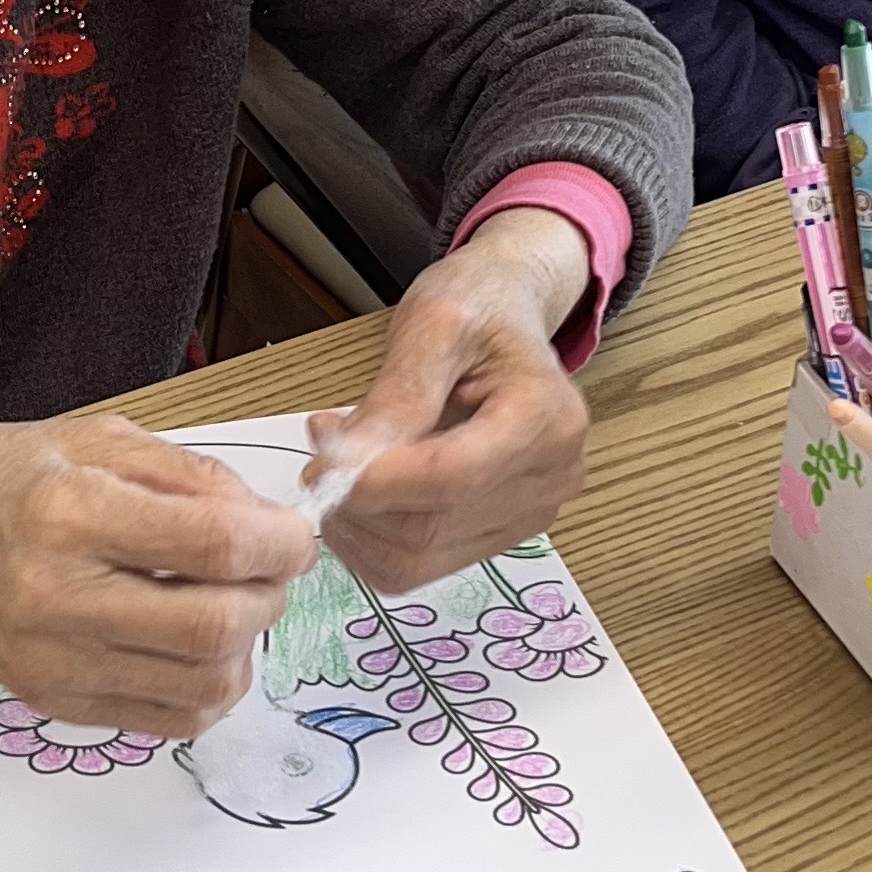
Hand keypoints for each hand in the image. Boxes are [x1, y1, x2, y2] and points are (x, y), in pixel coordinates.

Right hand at [0, 414, 316, 736]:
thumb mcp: (87, 438)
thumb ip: (184, 474)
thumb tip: (265, 520)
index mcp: (71, 511)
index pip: (214, 543)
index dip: (281, 541)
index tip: (295, 533)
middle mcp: (61, 595)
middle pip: (217, 625)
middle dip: (272, 595)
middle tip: (270, 570)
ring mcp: (56, 660)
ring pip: (203, 684)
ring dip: (246, 647)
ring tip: (230, 606)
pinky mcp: (55, 701)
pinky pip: (168, 720)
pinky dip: (207, 688)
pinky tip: (194, 648)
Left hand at [307, 208, 591, 593]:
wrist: (510, 313)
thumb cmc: (478, 306)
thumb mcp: (432, 324)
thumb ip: (395, 398)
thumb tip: (346, 463)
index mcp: (547, 418)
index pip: (452, 478)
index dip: (375, 482)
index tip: (320, 462)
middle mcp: (551, 478)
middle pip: (431, 529)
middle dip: (357, 501)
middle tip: (322, 447)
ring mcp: (530, 514)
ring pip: (418, 560)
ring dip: (357, 524)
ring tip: (341, 461)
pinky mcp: (500, 534)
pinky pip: (420, 565)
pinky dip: (372, 537)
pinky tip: (364, 488)